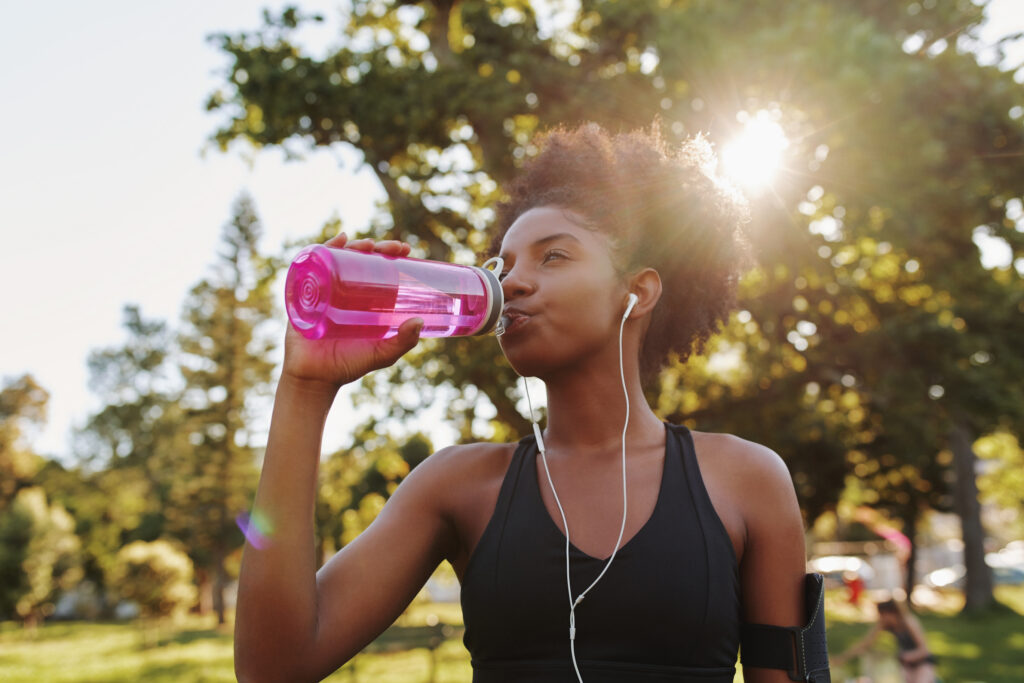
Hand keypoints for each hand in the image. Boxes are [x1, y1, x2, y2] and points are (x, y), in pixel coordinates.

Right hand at [281, 233, 421, 390]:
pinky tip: (337, 241)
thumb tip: (418, 322)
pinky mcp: (306, 294)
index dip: (390, 254)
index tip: (405, 248)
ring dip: (352, 246)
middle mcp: (344, 291)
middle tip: (391, 247)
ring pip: (338, 259)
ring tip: (366, 244)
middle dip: (375, 247)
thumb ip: (402, 342)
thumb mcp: (381, 354)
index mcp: (364, 300)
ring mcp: (325, 290)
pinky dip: (322, 250)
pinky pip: (312, 267)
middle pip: (359, 259)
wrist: (315, 379)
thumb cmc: (349, 365)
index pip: (378, 269)